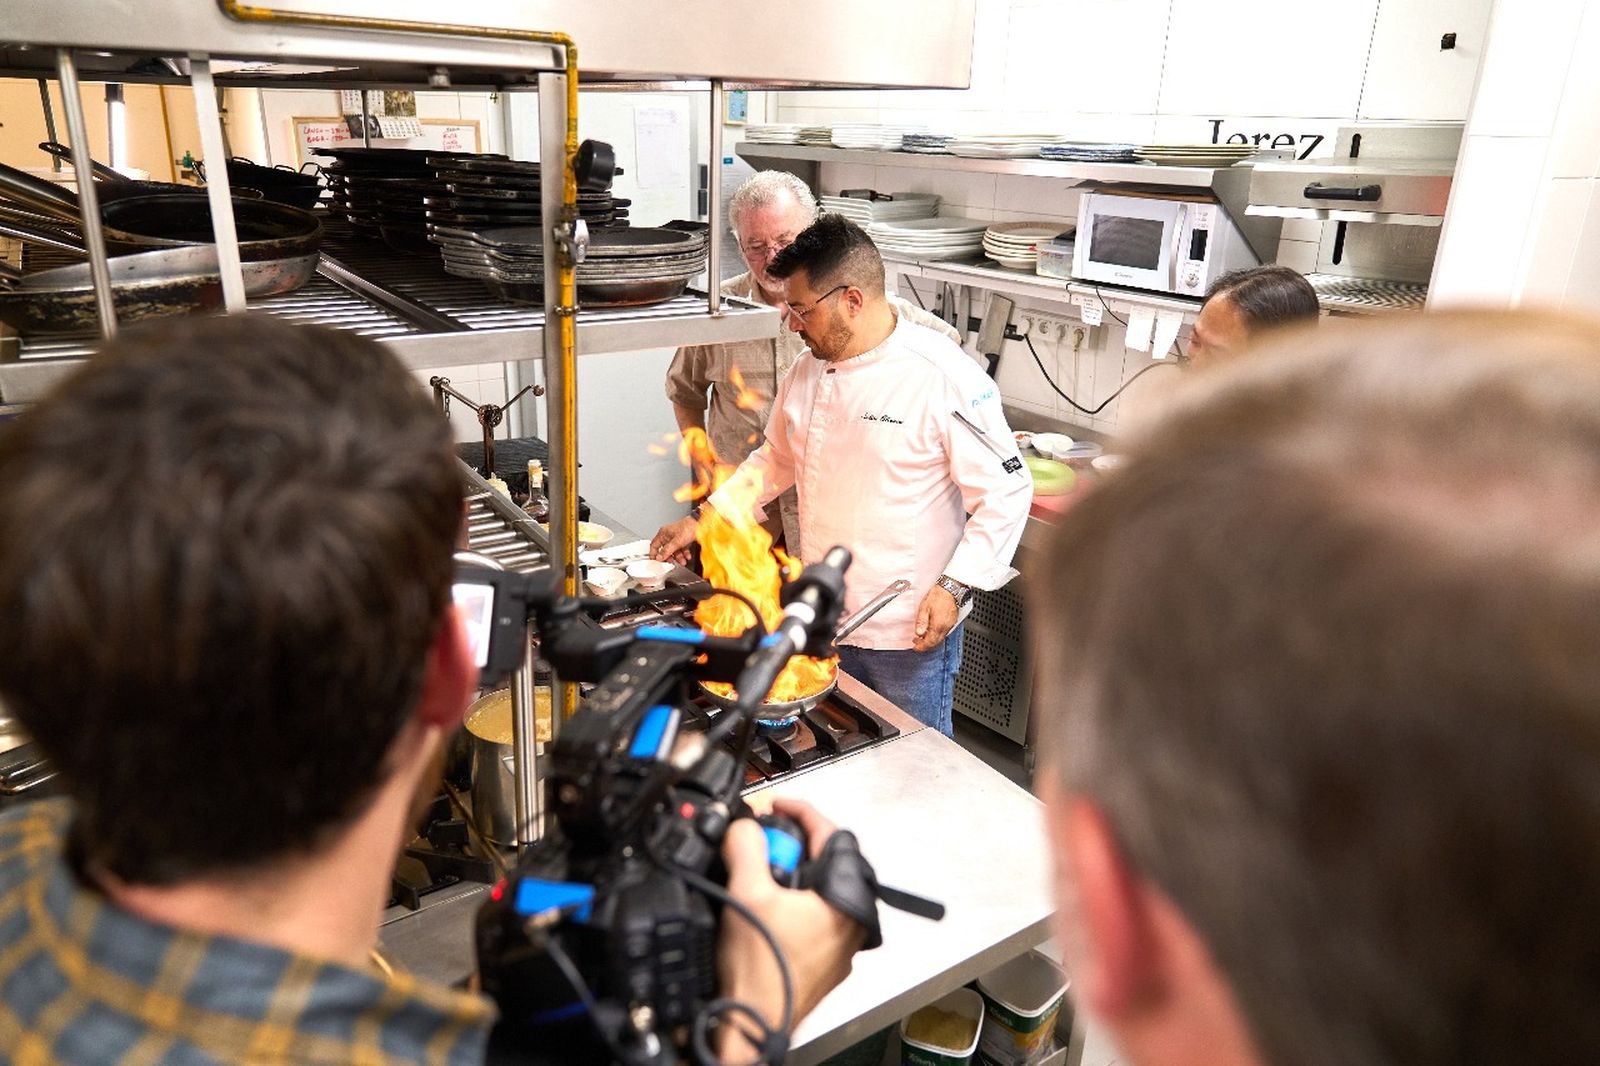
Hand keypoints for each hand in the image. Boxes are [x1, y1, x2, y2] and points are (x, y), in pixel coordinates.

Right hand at [650, 515, 697, 565]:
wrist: (701, 524)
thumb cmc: (688, 527)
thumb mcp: (676, 542)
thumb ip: (667, 551)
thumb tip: (659, 557)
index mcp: (663, 533)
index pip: (654, 545)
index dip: (654, 554)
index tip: (656, 561)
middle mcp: (668, 535)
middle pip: (665, 550)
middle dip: (670, 557)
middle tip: (671, 562)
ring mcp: (676, 538)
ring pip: (674, 550)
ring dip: (679, 557)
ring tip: (682, 561)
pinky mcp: (683, 539)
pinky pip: (681, 549)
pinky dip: (684, 554)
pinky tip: (687, 556)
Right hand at [716, 799, 865, 1060]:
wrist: (749, 1025)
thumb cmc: (758, 971)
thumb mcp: (746, 892)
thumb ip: (746, 846)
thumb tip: (745, 825)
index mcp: (846, 901)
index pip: (831, 835)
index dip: (800, 811)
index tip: (777, 804)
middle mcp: (851, 923)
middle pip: (824, 862)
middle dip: (790, 845)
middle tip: (760, 843)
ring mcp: (838, 946)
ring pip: (816, 891)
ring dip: (787, 875)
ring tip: (756, 875)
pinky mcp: (821, 962)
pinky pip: (810, 917)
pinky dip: (788, 903)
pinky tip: (761, 909)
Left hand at [912, 584, 958, 651]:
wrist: (951, 588)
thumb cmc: (939, 595)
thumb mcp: (925, 607)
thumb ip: (921, 622)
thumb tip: (918, 633)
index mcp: (937, 626)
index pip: (929, 642)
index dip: (921, 647)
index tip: (915, 647)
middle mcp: (945, 627)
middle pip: (935, 643)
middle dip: (925, 645)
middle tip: (917, 643)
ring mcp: (950, 625)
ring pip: (940, 639)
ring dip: (931, 640)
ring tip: (922, 636)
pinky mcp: (952, 621)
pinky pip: (944, 633)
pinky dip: (936, 635)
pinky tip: (932, 630)